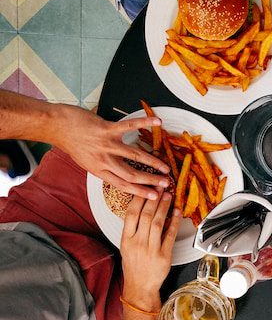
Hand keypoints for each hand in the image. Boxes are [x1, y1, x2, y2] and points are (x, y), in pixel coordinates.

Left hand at [51, 104, 170, 198]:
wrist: (57, 126)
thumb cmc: (71, 143)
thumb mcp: (86, 162)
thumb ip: (103, 167)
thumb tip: (118, 172)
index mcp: (99, 170)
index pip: (123, 185)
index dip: (141, 192)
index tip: (154, 196)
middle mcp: (104, 160)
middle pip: (132, 174)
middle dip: (151, 180)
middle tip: (166, 183)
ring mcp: (106, 144)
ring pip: (135, 156)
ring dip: (153, 162)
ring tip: (165, 167)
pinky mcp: (107, 129)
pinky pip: (129, 126)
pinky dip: (144, 123)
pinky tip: (157, 122)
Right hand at [120, 192, 180, 309]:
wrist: (140, 287)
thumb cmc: (134, 265)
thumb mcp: (126, 246)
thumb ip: (133, 229)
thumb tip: (142, 209)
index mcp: (126, 239)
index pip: (131, 214)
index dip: (139, 199)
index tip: (145, 188)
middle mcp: (137, 243)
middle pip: (146, 216)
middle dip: (154, 199)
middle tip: (160, 186)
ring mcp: (151, 249)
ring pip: (158, 223)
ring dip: (164, 207)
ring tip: (168, 196)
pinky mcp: (164, 256)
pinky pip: (170, 235)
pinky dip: (174, 222)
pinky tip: (177, 212)